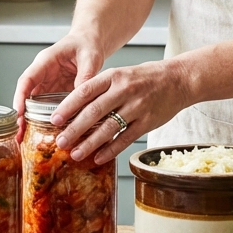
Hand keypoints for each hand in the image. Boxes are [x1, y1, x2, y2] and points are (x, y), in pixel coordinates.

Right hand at [12, 32, 104, 139]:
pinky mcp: (55, 91)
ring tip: (26, 137)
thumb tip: (81, 96)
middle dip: (21, 114)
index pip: (27, 79)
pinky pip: (46, 106)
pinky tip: (44, 132)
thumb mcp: (90, 57)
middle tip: (20, 132)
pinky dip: (44, 119)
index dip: (21, 96)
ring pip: (34, 103)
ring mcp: (48, 83)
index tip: (19, 112)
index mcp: (46, 61)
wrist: (90, 42)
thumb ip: (85, 75)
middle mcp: (43, 73)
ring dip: (30, 119)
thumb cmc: (86, 44)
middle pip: (26, 94)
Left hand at [51, 59, 191, 164]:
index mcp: (113, 76)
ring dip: (89, 143)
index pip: (85, 91)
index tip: (54, 120)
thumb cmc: (144, 78)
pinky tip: (98, 157)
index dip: (67, 107)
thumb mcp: (120, 75)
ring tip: (75, 154)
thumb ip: (100, 90)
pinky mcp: (147, 122)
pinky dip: (110, 150)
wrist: (178, 79)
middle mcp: (124, 90)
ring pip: (108, 128)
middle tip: (60, 142)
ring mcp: (137, 107)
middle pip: (93, 112)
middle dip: (74, 129)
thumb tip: (74, 111)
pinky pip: (125, 139)